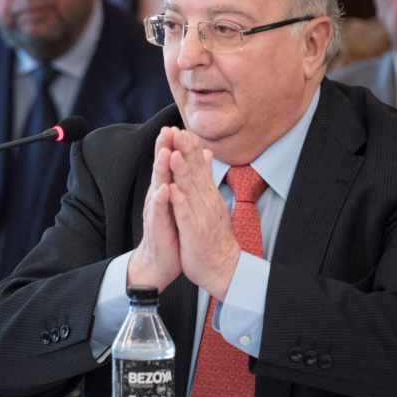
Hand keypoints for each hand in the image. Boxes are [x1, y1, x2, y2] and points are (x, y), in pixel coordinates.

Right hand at [127, 128, 181, 290]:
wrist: (159, 262)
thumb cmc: (171, 232)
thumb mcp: (179, 203)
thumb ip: (183, 181)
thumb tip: (193, 160)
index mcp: (166, 190)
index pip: (169, 164)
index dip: (172, 145)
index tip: (178, 126)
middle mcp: (158, 197)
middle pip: (160, 169)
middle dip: (163, 149)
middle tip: (166, 130)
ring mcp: (156, 212)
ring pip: (157, 186)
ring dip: (160, 170)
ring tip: (164, 153)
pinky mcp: (157, 227)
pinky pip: (158, 212)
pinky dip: (160, 201)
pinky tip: (163, 190)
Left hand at [167, 129, 239, 297]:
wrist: (222, 267)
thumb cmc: (212, 235)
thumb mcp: (210, 201)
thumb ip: (206, 178)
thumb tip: (205, 154)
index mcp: (207, 195)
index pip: (198, 167)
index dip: (189, 148)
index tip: (181, 129)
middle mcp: (206, 201)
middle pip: (195, 173)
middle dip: (186, 152)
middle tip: (178, 131)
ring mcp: (202, 216)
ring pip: (191, 191)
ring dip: (183, 172)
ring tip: (174, 154)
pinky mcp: (196, 232)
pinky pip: (187, 215)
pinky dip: (181, 202)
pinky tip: (174, 191)